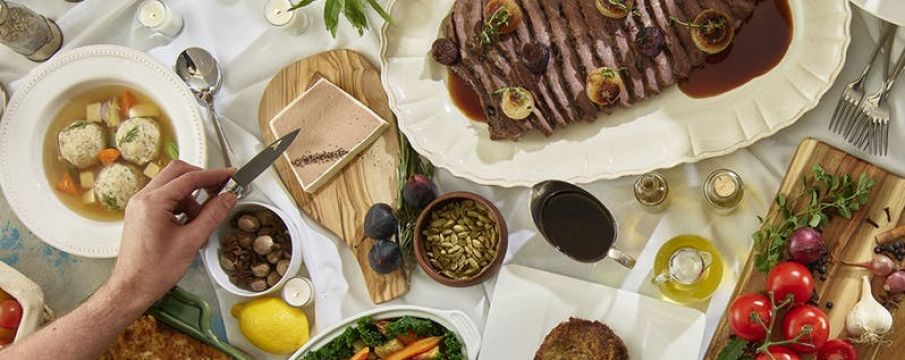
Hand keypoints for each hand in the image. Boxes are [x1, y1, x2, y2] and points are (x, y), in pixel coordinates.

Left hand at [106, 161, 237, 308]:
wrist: (131, 289)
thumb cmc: (154, 271)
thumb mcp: (191, 241)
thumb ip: (212, 215)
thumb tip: (228, 197)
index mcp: (153, 202)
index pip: (189, 178)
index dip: (214, 175)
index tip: (231, 176)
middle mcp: (142, 199)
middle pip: (177, 173)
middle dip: (201, 179)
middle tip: (221, 189)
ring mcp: (140, 206)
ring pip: (171, 185)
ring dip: (192, 196)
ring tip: (203, 219)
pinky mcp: (141, 214)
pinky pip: (165, 199)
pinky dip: (181, 205)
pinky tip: (190, 224)